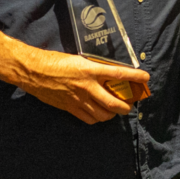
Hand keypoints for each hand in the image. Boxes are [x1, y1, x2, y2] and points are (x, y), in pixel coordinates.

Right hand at [15, 50, 147, 123]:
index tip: (146, 78)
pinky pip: (88, 118)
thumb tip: (108, 74)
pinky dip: (96, 118)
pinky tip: (97, 113)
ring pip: (102, 115)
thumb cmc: (55, 61)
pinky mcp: (69, 108)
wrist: (33, 71)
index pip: (118, 73)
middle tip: (129, 105)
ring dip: (111, 114)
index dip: (134, 77)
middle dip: (126, 107)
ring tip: (114, 110)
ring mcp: (78, 99)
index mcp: (90, 69)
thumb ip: (94, 68)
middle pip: (113, 103)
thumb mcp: (79, 60)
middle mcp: (87, 86)